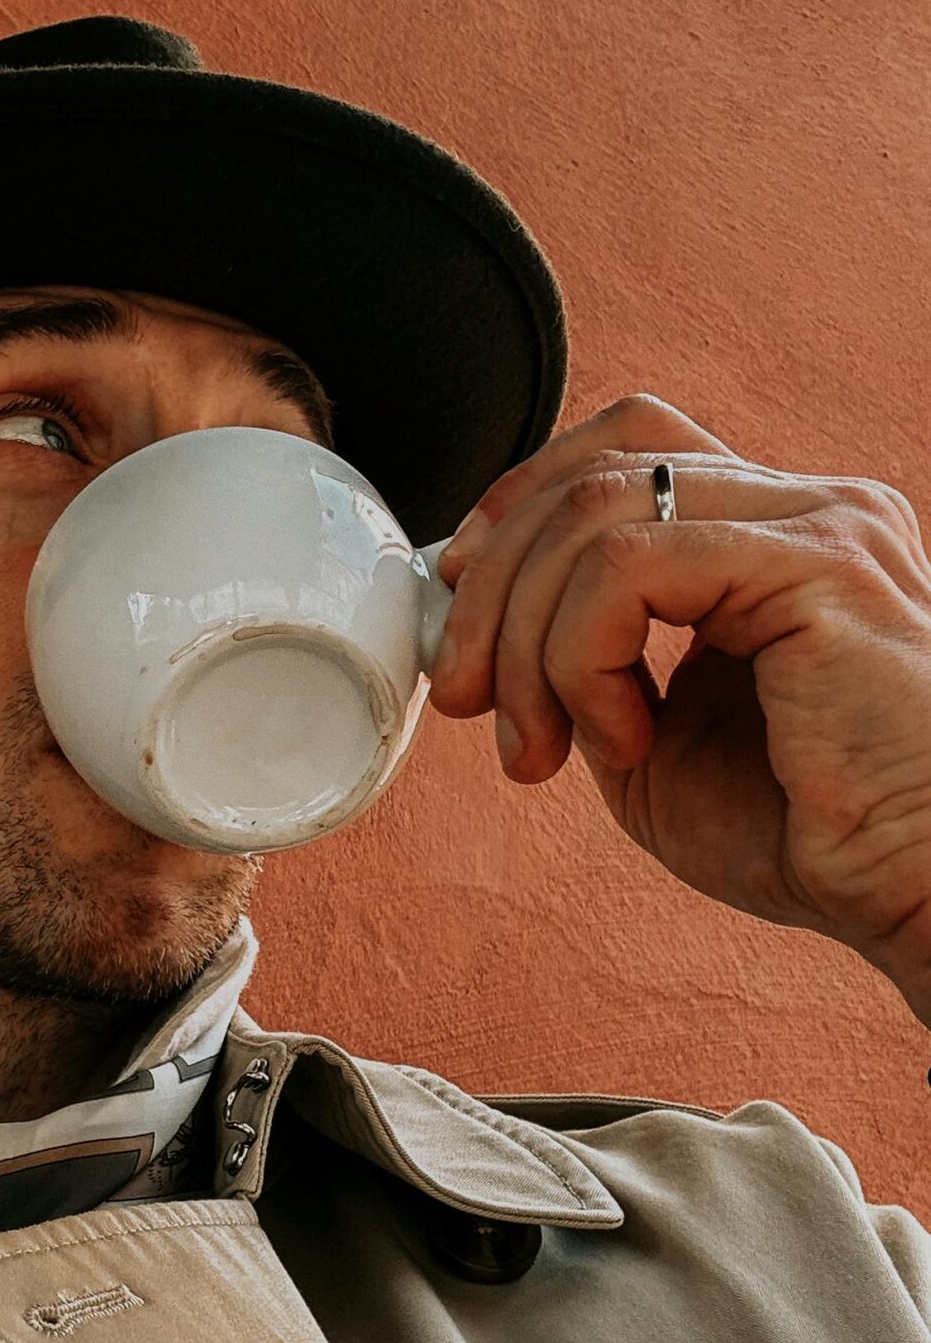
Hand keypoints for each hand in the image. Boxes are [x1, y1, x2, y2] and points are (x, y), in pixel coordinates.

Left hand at [427, 395, 930, 1022]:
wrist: (920, 894)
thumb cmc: (811, 837)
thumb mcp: (652, 745)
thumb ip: (581, 666)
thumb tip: (480, 627)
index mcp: (776, 532)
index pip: (627, 448)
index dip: (519, 503)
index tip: (459, 601)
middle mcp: (808, 506)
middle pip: (596, 469)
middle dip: (492, 584)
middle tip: (464, 696)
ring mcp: (822, 523)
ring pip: (597, 512)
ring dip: (525, 637)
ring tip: (541, 744)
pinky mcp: (822, 565)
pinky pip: (632, 565)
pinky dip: (584, 656)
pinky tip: (619, 739)